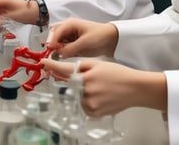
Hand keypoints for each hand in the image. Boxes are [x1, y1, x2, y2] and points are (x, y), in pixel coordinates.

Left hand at [41, 58, 167, 115]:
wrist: (135, 88)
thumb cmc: (118, 74)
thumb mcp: (98, 63)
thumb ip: (80, 66)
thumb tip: (65, 70)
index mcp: (86, 76)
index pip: (64, 71)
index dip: (52, 67)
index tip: (43, 63)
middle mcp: (86, 91)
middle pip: (71, 86)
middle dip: (77, 82)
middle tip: (93, 79)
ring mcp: (90, 104)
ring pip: (77, 97)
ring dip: (83, 92)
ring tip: (100, 88)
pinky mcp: (94, 113)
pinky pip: (84, 106)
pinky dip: (88, 101)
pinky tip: (100, 96)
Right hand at [45, 17, 119, 57]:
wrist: (111, 40)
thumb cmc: (101, 35)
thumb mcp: (85, 42)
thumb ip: (71, 48)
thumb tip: (59, 53)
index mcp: (70, 24)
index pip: (56, 32)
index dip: (52, 41)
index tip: (50, 51)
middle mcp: (68, 29)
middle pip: (54, 36)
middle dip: (53, 45)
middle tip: (54, 54)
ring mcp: (69, 36)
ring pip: (57, 43)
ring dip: (57, 49)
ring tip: (60, 56)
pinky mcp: (72, 44)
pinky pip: (63, 48)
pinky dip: (62, 52)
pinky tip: (65, 56)